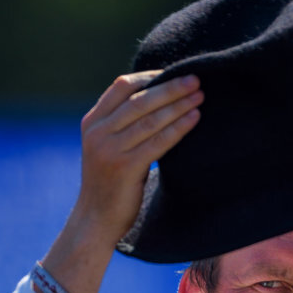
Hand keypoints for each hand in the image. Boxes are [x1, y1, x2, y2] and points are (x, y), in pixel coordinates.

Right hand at [41, 71, 202, 292]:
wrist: (96, 220)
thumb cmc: (109, 183)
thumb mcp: (107, 147)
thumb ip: (122, 124)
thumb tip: (157, 99)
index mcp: (92, 122)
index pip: (122, 87)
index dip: (150, 76)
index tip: (174, 72)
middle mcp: (98, 132)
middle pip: (140, 100)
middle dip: (171, 88)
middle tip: (196, 79)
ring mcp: (109, 149)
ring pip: (151, 119)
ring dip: (178, 105)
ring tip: (200, 97)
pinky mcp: (124, 167)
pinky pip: (158, 142)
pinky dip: (178, 128)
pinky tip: (194, 119)